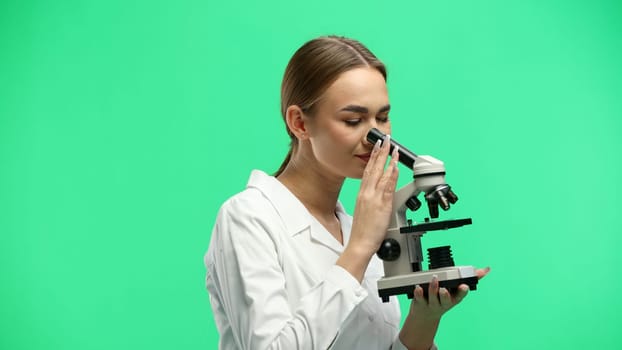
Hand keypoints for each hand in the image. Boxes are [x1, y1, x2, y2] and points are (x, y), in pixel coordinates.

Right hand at [349, 136, 399, 253]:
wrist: (360, 244)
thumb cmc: (362, 231)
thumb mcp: (364, 211)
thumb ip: (370, 200)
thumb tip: (376, 193)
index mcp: (362, 194)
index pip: (367, 171)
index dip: (373, 157)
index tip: (377, 147)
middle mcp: (366, 193)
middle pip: (373, 168)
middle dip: (380, 152)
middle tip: (385, 140)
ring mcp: (374, 198)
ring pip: (381, 174)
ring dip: (388, 159)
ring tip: (393, 148)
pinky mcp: (382, 205)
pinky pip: (388, 186)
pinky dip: (391, 175)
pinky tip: (395, 166)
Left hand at [409, 267, 490, 319]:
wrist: (426, 316)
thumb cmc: (442, 300)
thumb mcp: (456, 291)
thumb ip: (469, 278)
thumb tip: (485, 269)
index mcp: (453, 299)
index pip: (460, 296)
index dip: (462, 292)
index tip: (464, 286)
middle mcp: (443, 302)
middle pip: (445, 299)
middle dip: (445, 294)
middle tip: (444, 288)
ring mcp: (431, 303)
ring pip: (432, 297)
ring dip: (433, 289)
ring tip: (434, 280)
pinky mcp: (420, 302)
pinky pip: (419, 298)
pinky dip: (418, 292)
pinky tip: (418, 287)